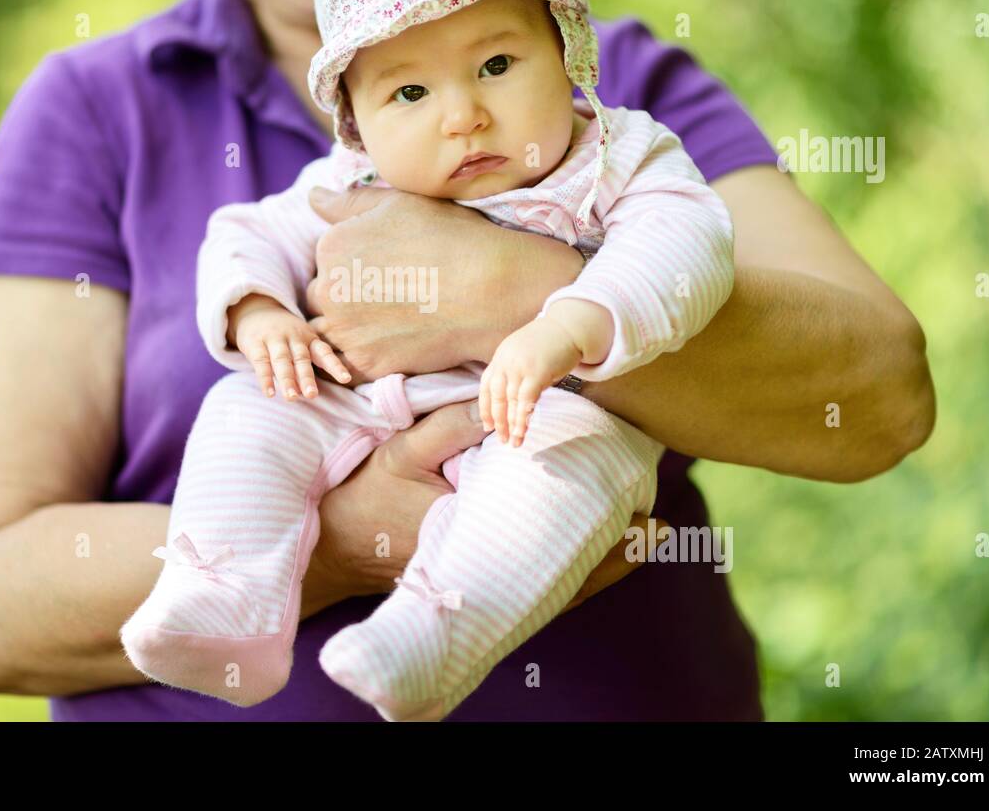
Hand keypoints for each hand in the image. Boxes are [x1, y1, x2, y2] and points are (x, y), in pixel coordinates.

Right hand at [229, 294, 351, 399]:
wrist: (257, 311)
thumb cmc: (286, 335)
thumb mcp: (302, 342)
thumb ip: (307, 364)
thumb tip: (312, 394)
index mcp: (309, 338)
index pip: (324, 353)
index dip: (335, 365)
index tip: (345, 379)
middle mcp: (294, 337)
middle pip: (301, 358)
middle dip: (307, 377)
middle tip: (312, 395)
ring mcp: (274, 339)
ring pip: (282, 360)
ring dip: (287, 379)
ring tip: (292, 398)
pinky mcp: (255, 343)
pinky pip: (261, 362)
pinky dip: (265, 378)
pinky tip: (270, 394)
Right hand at [299, 398, 667, 617]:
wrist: (332, 547)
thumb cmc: (365, 497)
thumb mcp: (402, 451)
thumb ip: (449, 424)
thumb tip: (498, 402)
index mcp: (474, 535)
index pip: (554, 544)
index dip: (603, 538)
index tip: (644, 516)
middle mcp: (483, 567)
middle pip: (565, 575)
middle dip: (612, 555)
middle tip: (657, 527)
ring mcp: (479, 578)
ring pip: (551, 585)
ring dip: (594, 564)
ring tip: (638, 539)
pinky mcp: (472, 578)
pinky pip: (529, 584)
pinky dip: (562, 570)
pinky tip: (586, 548)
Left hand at [303, 187, 583, 380]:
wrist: (490, 290)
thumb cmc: (450, 238)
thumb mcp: (398, 204)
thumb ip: (348, 203)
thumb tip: (313, 197)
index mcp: (331, 247)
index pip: (325, 261)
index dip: (353, 264)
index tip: (385, 268)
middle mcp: (328, 290)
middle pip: (322, 298)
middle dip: (346, 298)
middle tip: (390, 296)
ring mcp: (345, 331)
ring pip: (330, 333)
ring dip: (349, 330)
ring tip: (390, 322)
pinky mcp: (366, 364)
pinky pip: (347, 365)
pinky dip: (360, 359)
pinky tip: (388, 346)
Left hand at [479, 314, 582, 446]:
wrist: (569, 327)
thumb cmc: (549, 343)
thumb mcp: (523, 354)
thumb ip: (514, 372)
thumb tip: (512, 399)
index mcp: (500, 356)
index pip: (486, 386)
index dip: (485, 407)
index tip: (487, 426)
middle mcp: (506, 361)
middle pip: (496, 396)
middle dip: (498, 420)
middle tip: (501, 439)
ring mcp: (520, 366)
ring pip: (511, 401)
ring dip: (512, 424)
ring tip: (514, 442)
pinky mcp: (537, 372)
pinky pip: (526, 400)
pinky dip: (523, 418)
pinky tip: (523, 431)